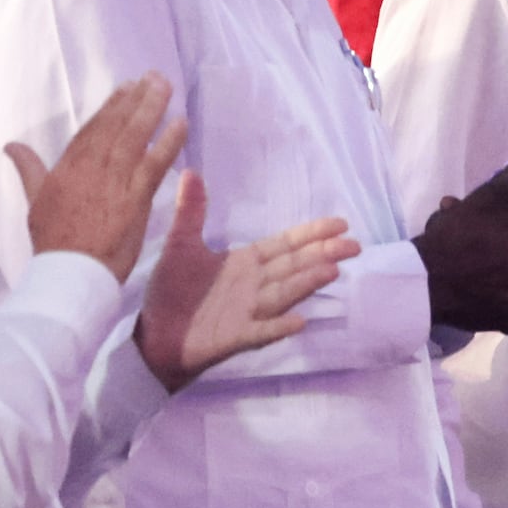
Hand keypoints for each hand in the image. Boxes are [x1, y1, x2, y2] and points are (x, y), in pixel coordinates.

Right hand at [8, 75, 185, 283]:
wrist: (71, 270)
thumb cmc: (53, 240)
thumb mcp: (34, 200)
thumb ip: (28, 169)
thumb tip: (11, 145)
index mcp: (67, 167)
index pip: (92, 129)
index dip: (111, 107)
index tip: (126, 88)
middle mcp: (91, 167)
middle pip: (115, 125)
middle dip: (135, 99)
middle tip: (152, 76)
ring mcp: (114, 180)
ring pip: (135, 136)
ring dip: (152, 109)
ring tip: (166, 86)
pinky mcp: (135, 197)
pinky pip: (155, 163)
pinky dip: (168, 142)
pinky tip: (180, 123)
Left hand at [132, 172, 359, 390]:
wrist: (154, 335)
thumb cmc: (172, 291)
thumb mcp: (180, 246)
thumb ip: (191, 212)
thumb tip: (191, 171)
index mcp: (245, 263)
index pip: (284, 245)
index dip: (311, 234)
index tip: (340, 223)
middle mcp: (255, 285)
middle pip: (293, 266)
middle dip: (322, 254)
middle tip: (353, 245)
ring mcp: (249, 312)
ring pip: (284, 294)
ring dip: (307, 283)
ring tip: (332, 271)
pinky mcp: (236, 336)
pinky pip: (261, 332)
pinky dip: (278, 328)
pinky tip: (298, 322)